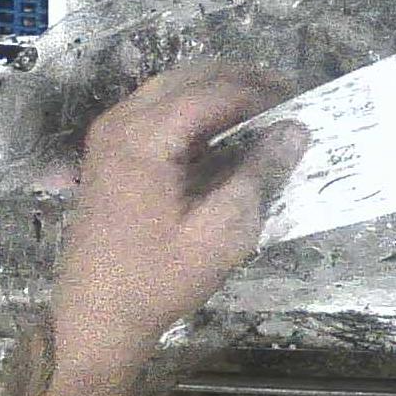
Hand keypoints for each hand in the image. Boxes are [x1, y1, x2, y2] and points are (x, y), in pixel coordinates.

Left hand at [48, 60, 304, 373]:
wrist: (95, 317)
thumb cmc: (158, 279)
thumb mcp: (221, 234)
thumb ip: (258, 175)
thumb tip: (296, 130)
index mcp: (143, 138)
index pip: (212, 93)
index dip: (259, 92)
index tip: (300, 102)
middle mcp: (121, 122)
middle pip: (188, 78)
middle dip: (240, 80)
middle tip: (286, 95)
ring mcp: (110, 134)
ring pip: (171, 88)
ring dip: (217, 91)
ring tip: (263, 108)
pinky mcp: (109, 150)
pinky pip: (157, 109)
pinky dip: (194, 109)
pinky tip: (225, 130)